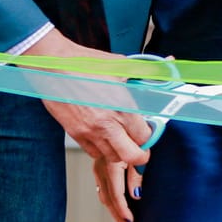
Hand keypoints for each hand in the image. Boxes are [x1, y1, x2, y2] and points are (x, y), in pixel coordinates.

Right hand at [23, 25, 153, 221]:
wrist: (51, 65)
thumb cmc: (84, 62)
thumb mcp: (121, 64)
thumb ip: (146, 71)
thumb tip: (169, 63)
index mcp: (121, 106)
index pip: (144, 136)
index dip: (151, 137)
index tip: (150, 132)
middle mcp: (106, 124)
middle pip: (131, 156)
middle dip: (140, 156)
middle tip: (142, 148)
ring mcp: (89, 132)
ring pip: (112, 159)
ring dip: (121, 154)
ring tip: (123, 142)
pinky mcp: (75, 134)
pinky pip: (94, 153)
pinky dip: (103, 151)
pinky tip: (106, 139)